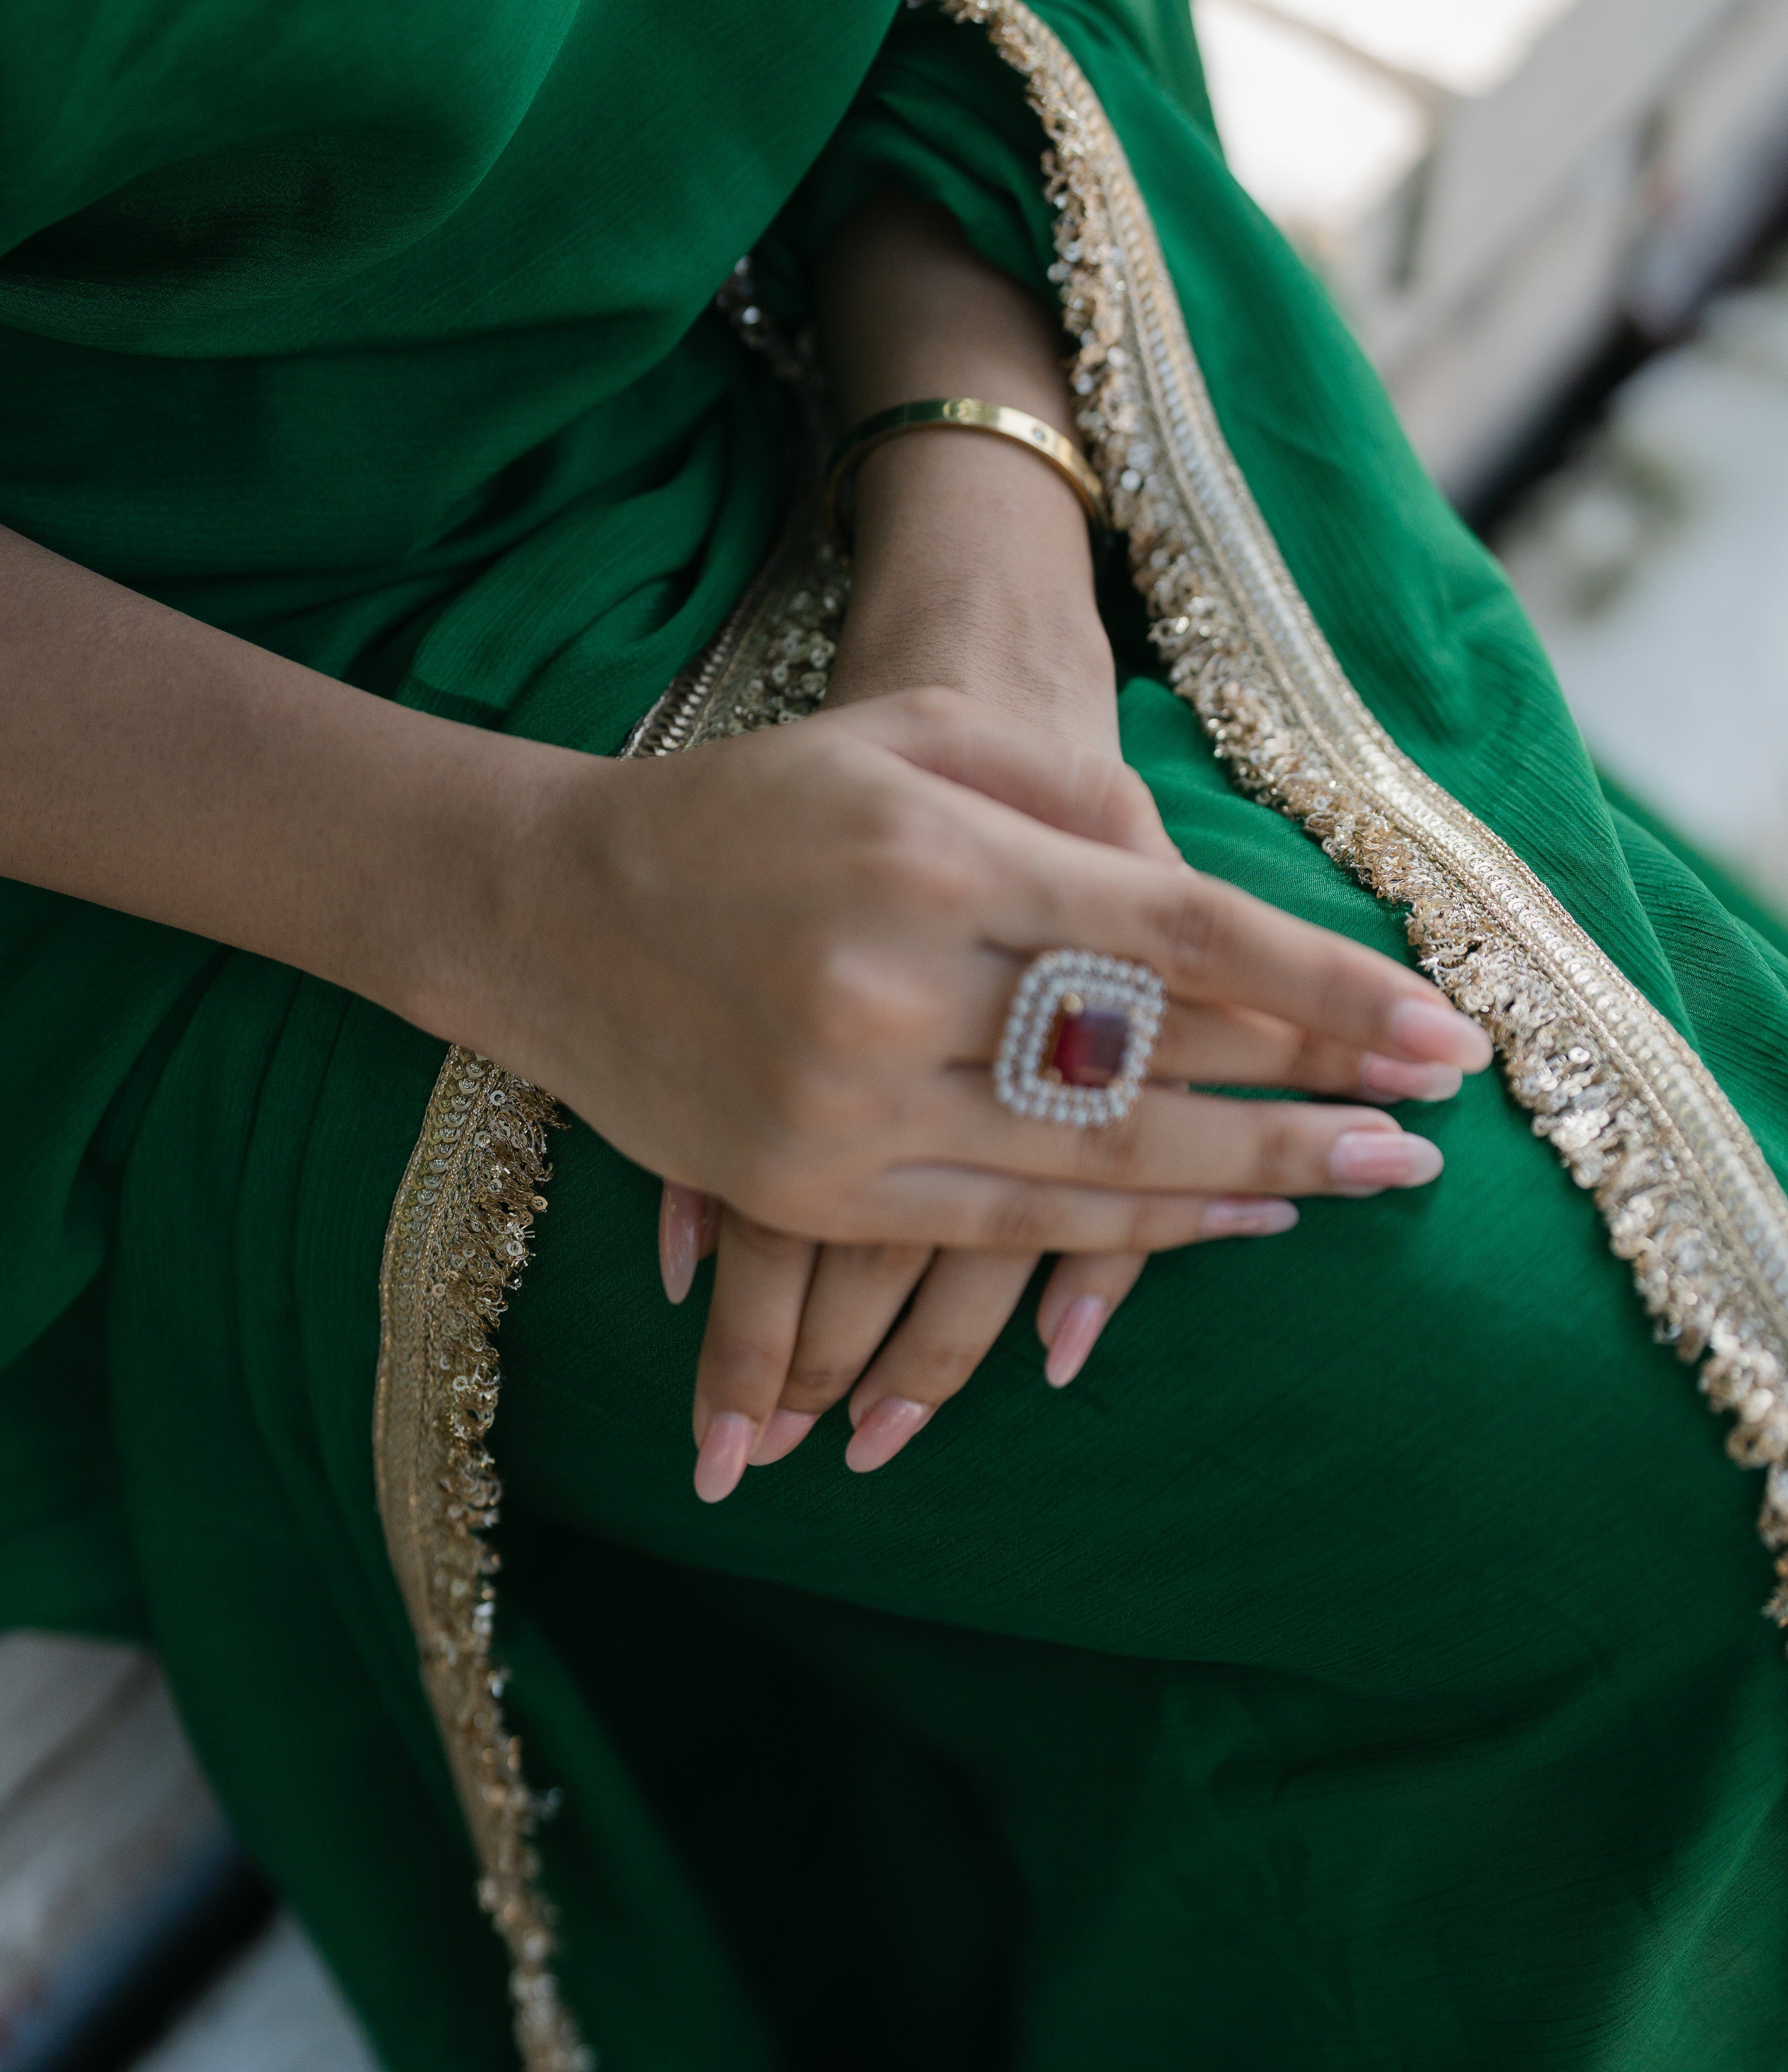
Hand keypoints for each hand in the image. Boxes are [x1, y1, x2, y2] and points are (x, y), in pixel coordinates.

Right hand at [650, 700, 1479, 1500]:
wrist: (552, 910)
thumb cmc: (754, 805)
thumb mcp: (904, 740)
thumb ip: (1061, 793)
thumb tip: (1216, 893)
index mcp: (933, 855)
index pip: (1174, 935)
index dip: (1320, 990)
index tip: (1437, 1029)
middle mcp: (893, 987)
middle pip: (1152, 1062)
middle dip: (1311, 1096)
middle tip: (1435, 1125)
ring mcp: (845, 1105)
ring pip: (1089, 1161)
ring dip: (1244, 1176)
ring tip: (1362, 1182)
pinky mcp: (810, 1184)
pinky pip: (1000, 1226)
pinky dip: (1124, 1232)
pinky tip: (1223, 1219)